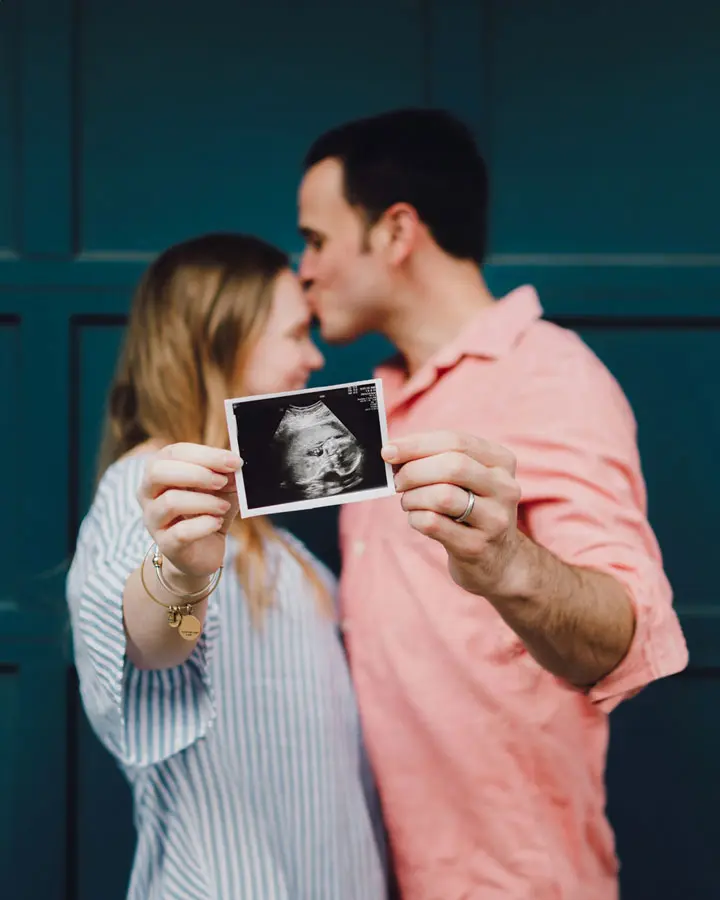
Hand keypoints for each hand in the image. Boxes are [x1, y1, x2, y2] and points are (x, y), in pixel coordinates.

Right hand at [137, 443, 241, 579]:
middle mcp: (147, 493)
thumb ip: (226, 473)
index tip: (234, 461)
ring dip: (204, 501)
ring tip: (223, 507)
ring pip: (170, 502)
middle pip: (158, 472)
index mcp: (159, 471)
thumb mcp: (222, 488)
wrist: (203, 551)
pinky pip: (181, 532)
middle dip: (196, 473)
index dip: (205, 454)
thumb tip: (235, 463)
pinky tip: (216, 522)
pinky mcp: (165, 544)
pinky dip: (204, 525)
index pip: (173, 453)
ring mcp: (153, 520)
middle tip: (222, 481)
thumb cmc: (209, 511)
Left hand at [383, 431, 524, 597]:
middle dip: (414, 471)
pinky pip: (434, 524)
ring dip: (413, 497)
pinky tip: (417, 519)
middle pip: (452, 466)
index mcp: (501, 462)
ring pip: (442, 496)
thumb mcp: (467, 479)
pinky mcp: (477, 546)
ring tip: (409, 502)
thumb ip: (436, 459)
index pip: (456, 442)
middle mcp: (504, 488)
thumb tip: (393, 451)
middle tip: (397, 481)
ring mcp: (494, 519)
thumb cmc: (471, 509)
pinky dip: (415, 518)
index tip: (389, 451)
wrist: (498, 560)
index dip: (416, 444)